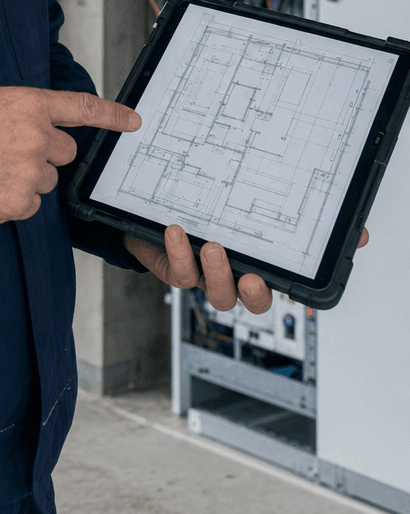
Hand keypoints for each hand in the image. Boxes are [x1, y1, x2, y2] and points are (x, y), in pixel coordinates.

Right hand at [0, 87, 139, 223]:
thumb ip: (24, 112)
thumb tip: (45, 130)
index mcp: (29, 103)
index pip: (82, 107)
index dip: (112, 115)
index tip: (133, 121)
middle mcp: (36, 135)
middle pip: (64, 152)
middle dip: (43, 154)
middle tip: (6, 152)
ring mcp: (30, 171)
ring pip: (46, 180)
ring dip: (26, 178)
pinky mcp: (20, 202)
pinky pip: (30, 204)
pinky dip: (12, 200)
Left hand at [125, 224, 370, 312]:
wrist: (154, 219)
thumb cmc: (211, 218)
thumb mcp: (251, 212)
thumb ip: (301, 220)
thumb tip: (359, 234)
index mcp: (256, 267)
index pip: (284, 285)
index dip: (299, 289)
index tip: (303, 285)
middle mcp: (233, 278)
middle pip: (252, 301)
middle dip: (256, 294)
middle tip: (253, 277)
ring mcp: (204, 276)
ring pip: (216, 292)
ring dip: (217, 273)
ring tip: (214, 247)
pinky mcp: (175, 269)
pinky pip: (180, 272)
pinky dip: (179, 253)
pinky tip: (176, 231)